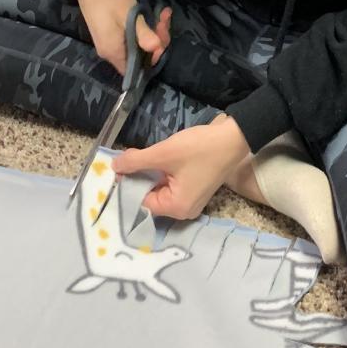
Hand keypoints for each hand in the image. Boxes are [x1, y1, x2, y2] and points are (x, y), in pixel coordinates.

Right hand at [75, 0, 171, 75]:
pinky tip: (157, 13)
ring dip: (153, 31)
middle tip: (164, 19)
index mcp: (113, 51)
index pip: (136, 69)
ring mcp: (111, 43)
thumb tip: (157, 49)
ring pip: (139, 45)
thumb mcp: (128, 13)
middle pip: (140, 56)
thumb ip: (142, 33)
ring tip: (164, 13)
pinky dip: (145, 27)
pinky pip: (133, 37)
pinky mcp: (114, 33)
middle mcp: (111, 52)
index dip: (151, 59)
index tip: (161, 40)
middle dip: (157, 40)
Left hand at [111, 114, 250, 218]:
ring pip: (159, 189)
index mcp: (176, 208)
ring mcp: (191, 201)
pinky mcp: (194, 189)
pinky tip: (155, 158)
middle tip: (125, 159)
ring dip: (149, 174)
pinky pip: (170, 184)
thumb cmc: (200, 149)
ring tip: (136, 156)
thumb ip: (136, 162)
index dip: (127, 184)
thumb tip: (113, 167)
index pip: (141, 202)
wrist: (233, 137)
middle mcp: (183, 211)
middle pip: (150, 197)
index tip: (116, 168)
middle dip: (138, 178)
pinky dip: (161, 173)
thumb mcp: (164, 154)